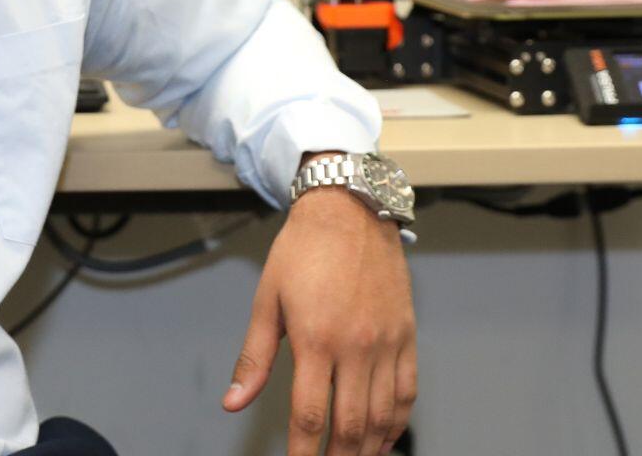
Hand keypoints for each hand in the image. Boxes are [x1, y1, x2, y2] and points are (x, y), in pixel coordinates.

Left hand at [222, 185, 415, 454]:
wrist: (349, 210)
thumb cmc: (303, 251)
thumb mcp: (267, 300)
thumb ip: (253, 358)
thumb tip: (234, 401)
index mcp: (316, 339)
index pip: (310, 415)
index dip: (303, 452)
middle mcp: (356, 346)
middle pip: (351, 425)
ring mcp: (386, 343)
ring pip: (383, 416)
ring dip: (367, 450)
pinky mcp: (407, 335)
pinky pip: (407, 393)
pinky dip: (397, 424)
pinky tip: (384, 441)